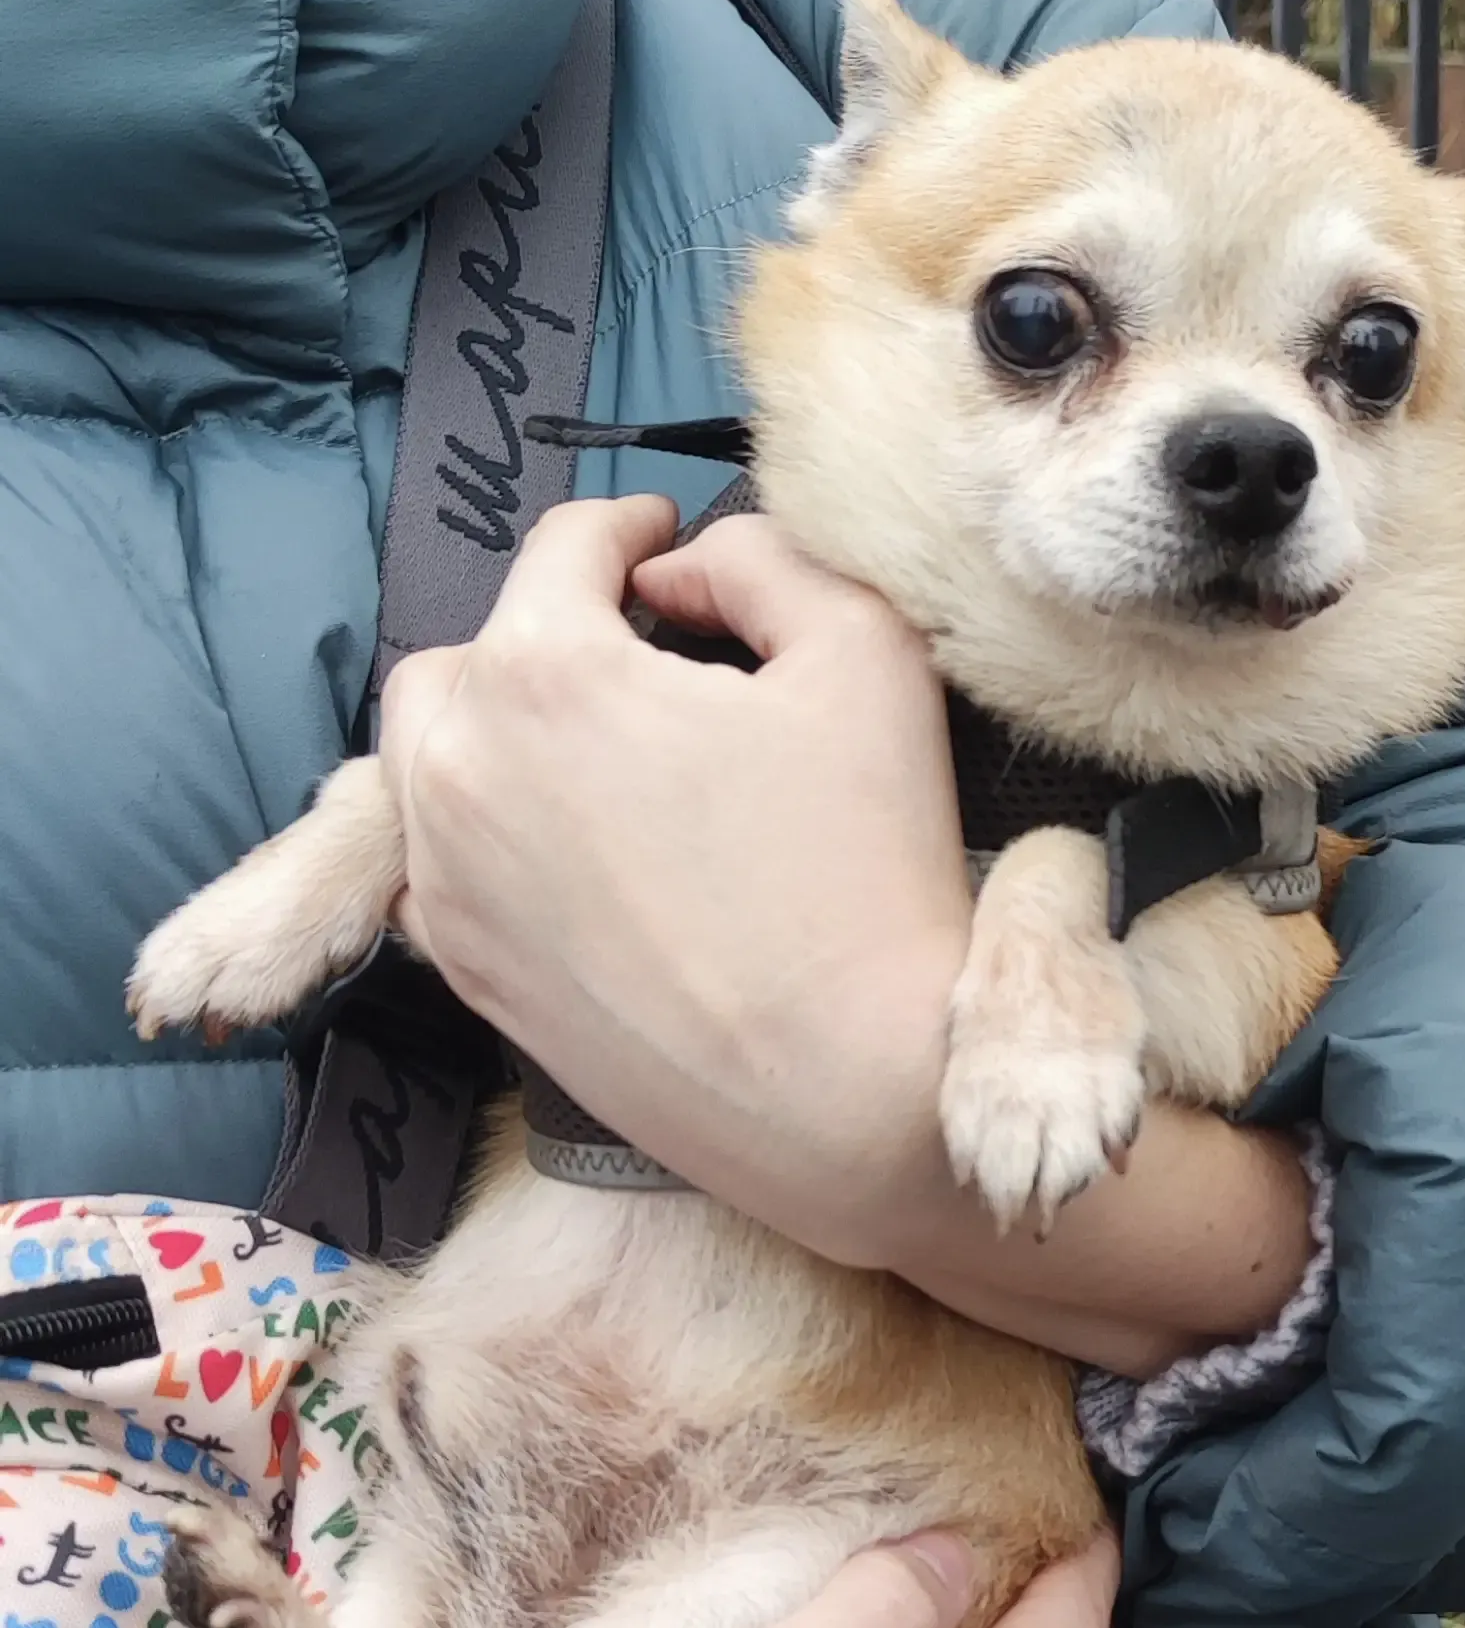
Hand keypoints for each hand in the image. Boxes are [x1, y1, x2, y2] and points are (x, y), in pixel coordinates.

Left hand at [380, 496, 1318, 1372]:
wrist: (850, 1095)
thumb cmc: (869, 876)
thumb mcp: (865, 653)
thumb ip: (765, 560)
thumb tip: (686, 572)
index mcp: (544, 672)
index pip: (562, 549)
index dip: (627, 532)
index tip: (664, 548)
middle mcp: (459, 768)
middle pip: (475, 651)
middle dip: (551, 634)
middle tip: (640, 660)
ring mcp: (447, 881)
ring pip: (433, 756)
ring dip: (500, 728)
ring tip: (595, 751)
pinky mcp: (463, 970)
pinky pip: (434, 863)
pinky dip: (479, 831)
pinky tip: (563, 847)